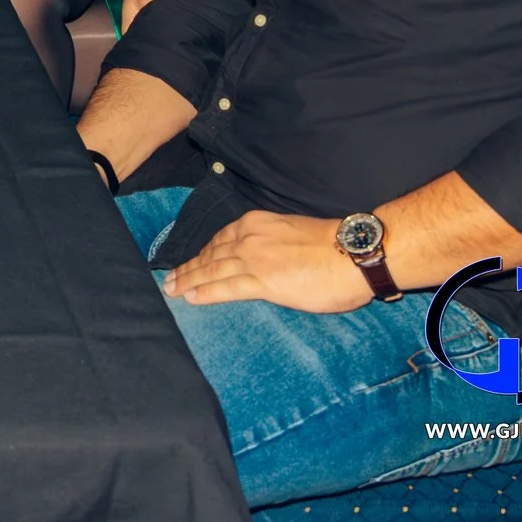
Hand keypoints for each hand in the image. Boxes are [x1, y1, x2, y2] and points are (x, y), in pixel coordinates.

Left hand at [165, 210, 372, 312]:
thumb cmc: (331, 245)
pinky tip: (191, 298)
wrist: (352, 253)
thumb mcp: (291, 233)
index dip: (202, 252)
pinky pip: (226, 288)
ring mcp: (254, 259)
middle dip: (188, 268)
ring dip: (188, 280)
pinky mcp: (263, 282)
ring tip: (172, 290)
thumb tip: (267, 258)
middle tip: (169, 279)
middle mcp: (249, 238)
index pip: (220, 239)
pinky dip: (205, 292)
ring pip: (211, 270)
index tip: (190, 261)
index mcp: (256, 223)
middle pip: (210, 255)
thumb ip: (272, 242)